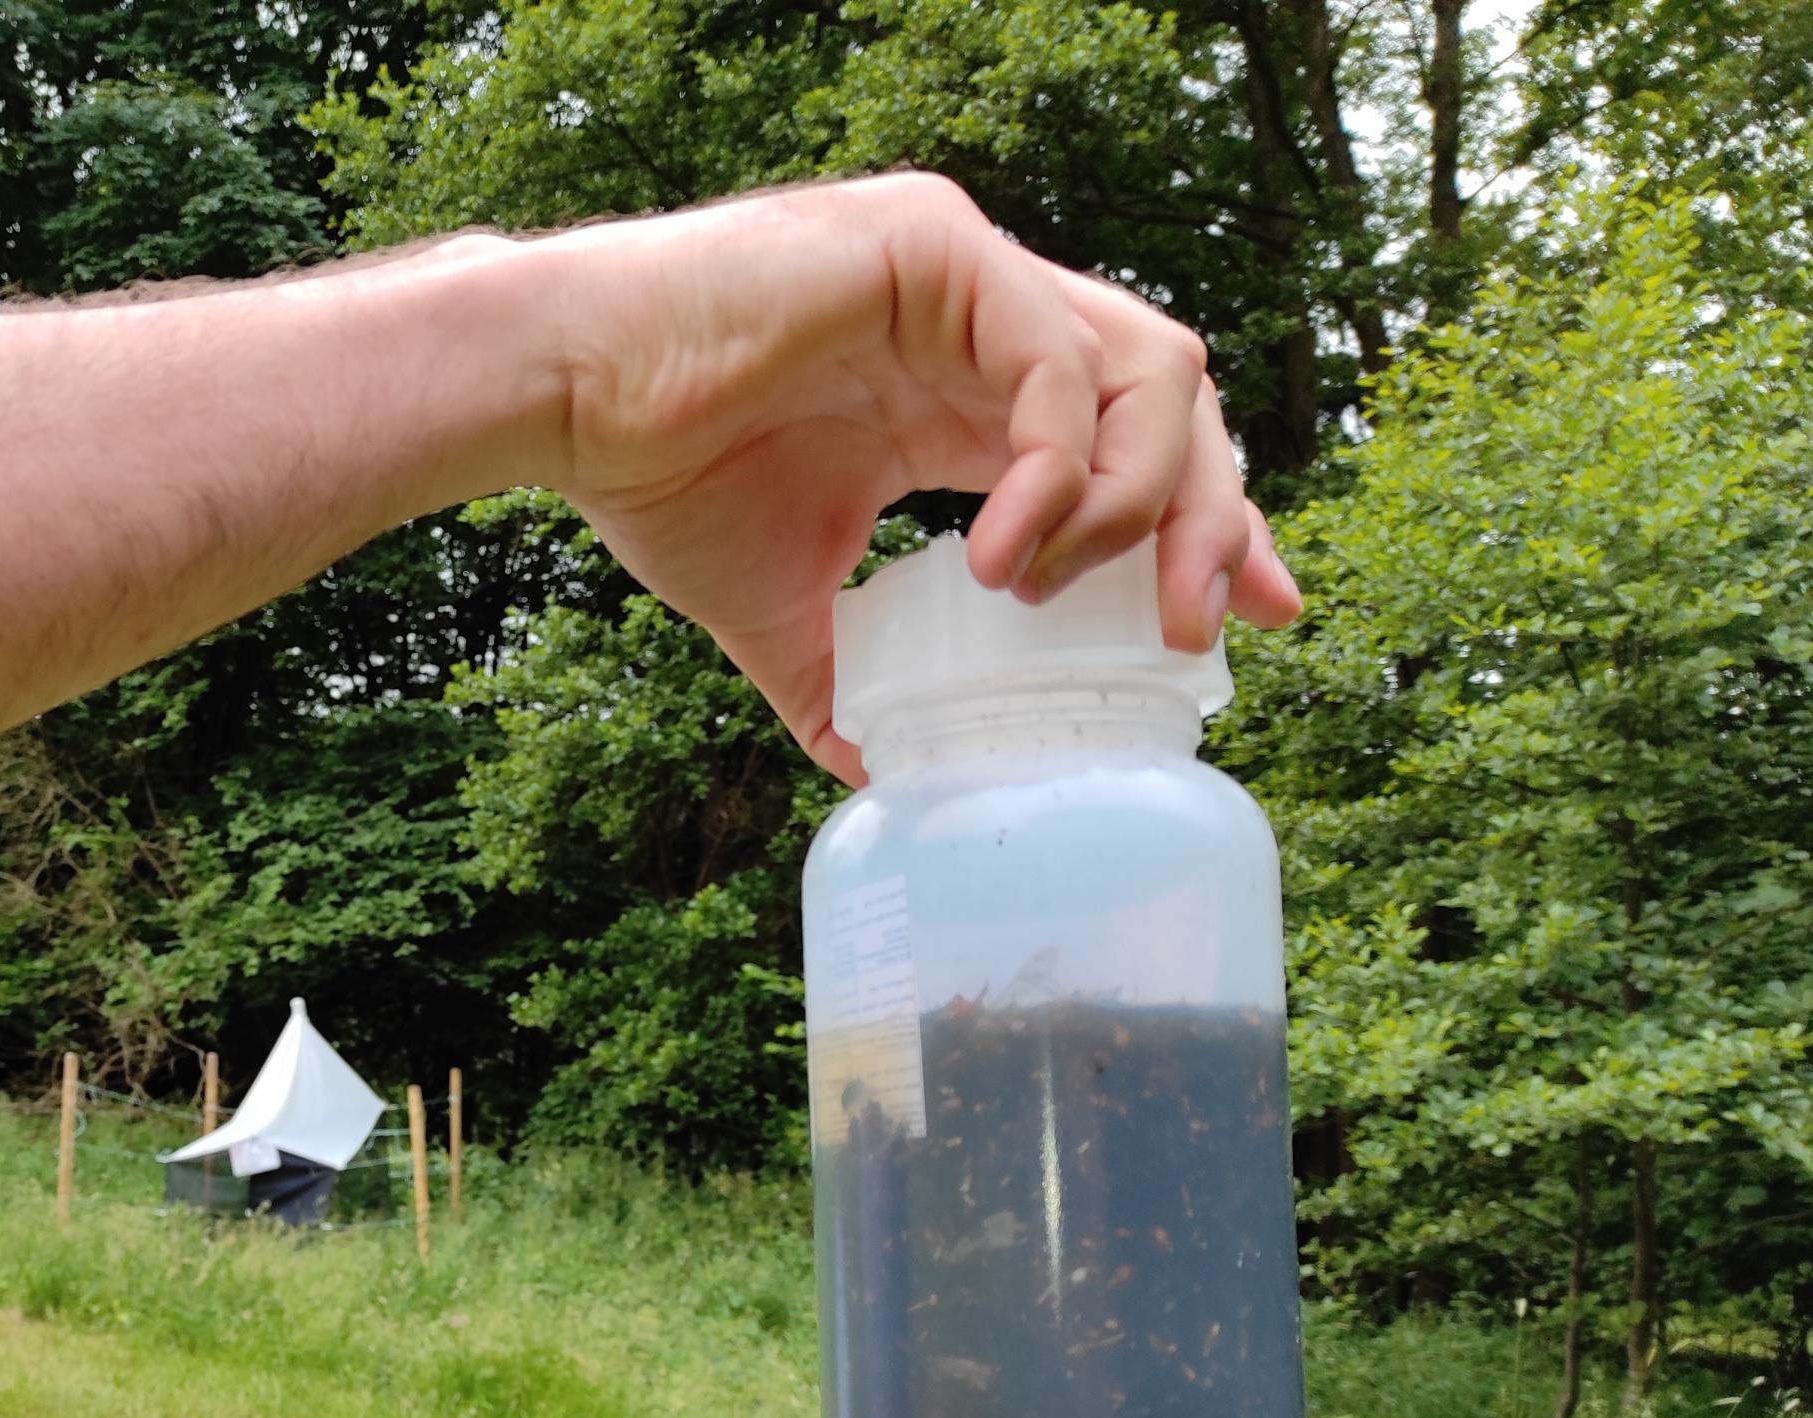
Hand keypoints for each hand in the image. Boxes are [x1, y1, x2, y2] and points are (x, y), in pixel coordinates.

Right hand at [533, 174, 1300, 783]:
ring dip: (1144, 500)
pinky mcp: (938, 249)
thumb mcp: (775, 604)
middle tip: (1206, 632)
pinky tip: (1005, 557)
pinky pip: (1054, 361)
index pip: (1137, 449)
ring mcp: (970, 278)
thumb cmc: (653, 474)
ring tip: (1061, 598)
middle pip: (1176, 405)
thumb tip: (873, 774)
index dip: (1212, 528)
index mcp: (965, 395)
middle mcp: (988, 325)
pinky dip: (1055, 470)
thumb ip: (840, 677)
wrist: (562, 399)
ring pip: (1149, 371)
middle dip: (1218, 522)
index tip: (1251, 621)